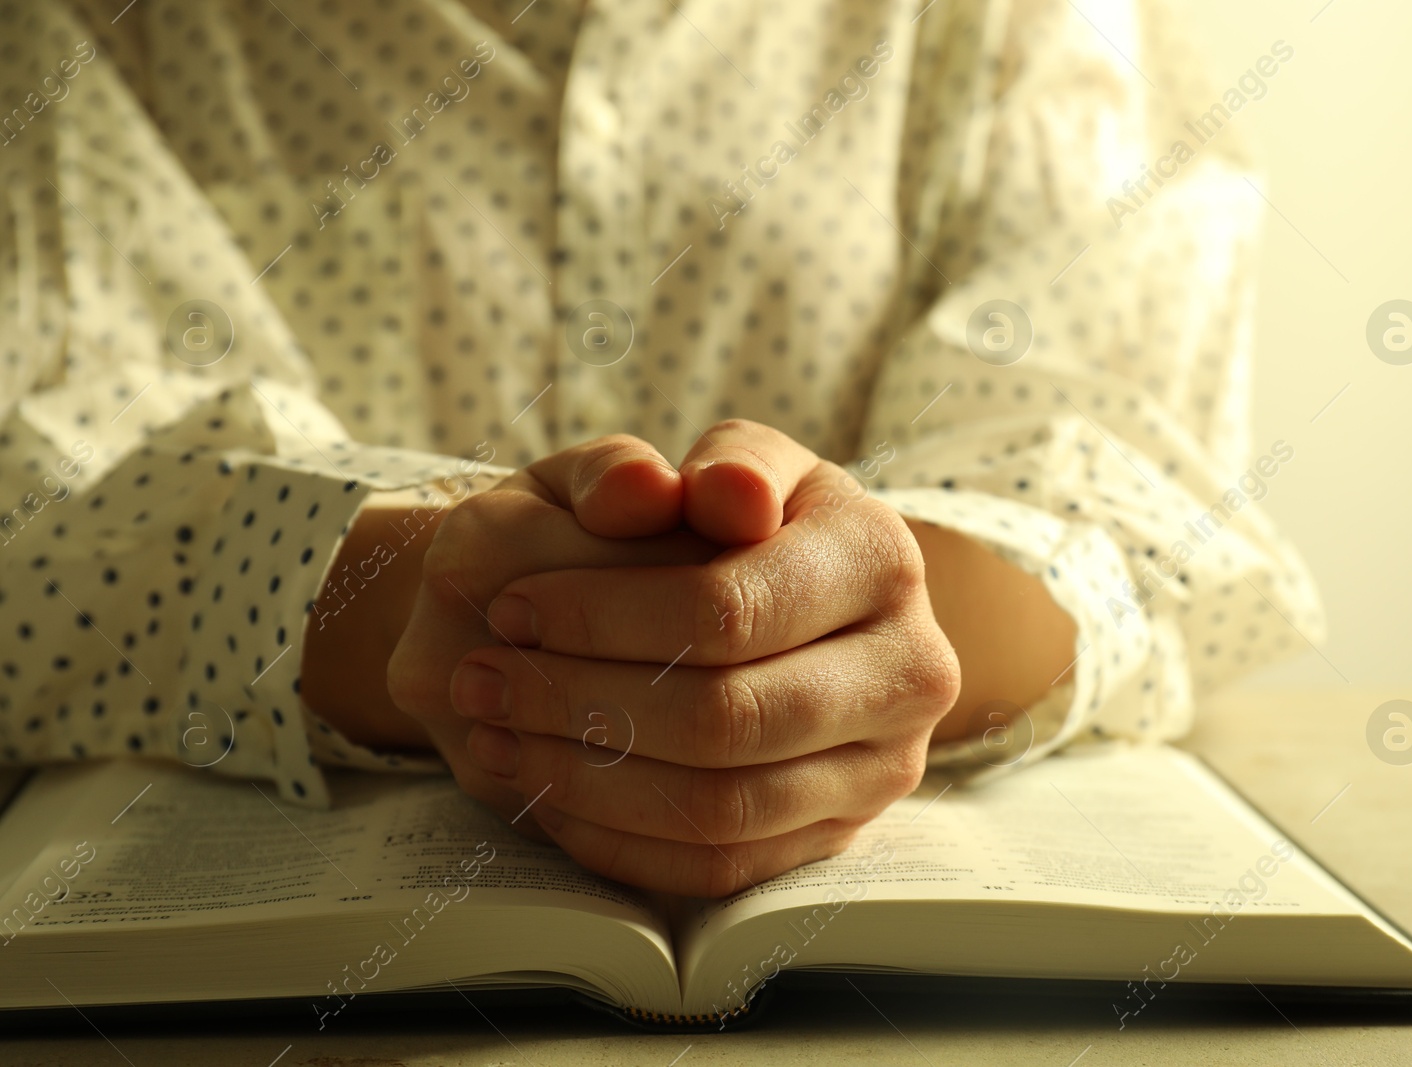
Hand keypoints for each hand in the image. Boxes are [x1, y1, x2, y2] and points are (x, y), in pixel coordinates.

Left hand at [451, 421, 961, 896]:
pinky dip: (617, 838)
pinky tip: (546, 790)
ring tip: (498, 733)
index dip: (604, 616)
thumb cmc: (730, 522)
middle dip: (582, 703)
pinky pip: (720, 868)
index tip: (512, 608)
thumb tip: (654, 490)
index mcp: (879, 555)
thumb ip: (695, 463)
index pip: (730, 608)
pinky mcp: (840, 834)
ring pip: (723, 807)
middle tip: (483, 680)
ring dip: (587, 778)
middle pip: (727, 718)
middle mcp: (909, 666)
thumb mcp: (715, 462)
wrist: (777, 601)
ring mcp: (884, 765)